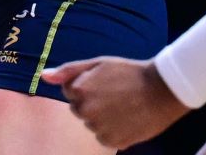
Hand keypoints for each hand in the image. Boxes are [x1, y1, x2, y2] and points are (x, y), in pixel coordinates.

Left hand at [41, 56, 189, 148]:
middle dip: (91, 103)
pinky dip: (113, 130)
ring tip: (122, 105)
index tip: (102, 83)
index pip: (69, 92)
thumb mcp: (98, 64)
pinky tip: (126, 118)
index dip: (85, 86)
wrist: (162, 90)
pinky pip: (104, 138)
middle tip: (113, 94)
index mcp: (79, 90)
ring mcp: (100, 128)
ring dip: (102, 118)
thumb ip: (68, 71)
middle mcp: (86, 111)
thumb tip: (43, 76)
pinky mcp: (114, 142)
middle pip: (79, 110)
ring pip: (91, 125)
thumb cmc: (129, 73)